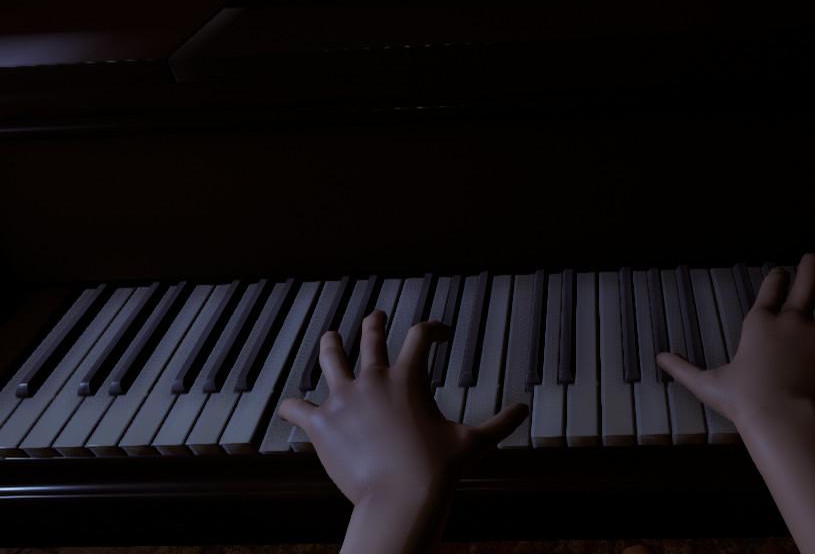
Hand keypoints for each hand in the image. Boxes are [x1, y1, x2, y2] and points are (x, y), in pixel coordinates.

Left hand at [277, 311, 528, 506]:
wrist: (400, 498)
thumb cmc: (437, 470)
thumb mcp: (474, 443)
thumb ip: (500, 423)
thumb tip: (524, 410)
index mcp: (408, 378)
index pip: (420, 335)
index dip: (432, 328)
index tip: (439, 334)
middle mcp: (372, 380)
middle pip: (369, 336)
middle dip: (374, 323)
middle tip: (376, 316)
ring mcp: (342, 399)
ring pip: (329, 358)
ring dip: (329, 346)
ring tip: (330, 339)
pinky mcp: (320, 424)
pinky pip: (295, 407)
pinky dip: (292, 406)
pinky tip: (291, 407)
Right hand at [657, 253, 814, 427]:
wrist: (783, 422)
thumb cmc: (745, 405)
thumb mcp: (709, 386)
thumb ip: (684, 369)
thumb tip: (659, 358)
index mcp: (761, 322)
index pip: (773, 283)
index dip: (780, 276)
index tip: (783, 276)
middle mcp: (794, 318)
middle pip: (810, 274)